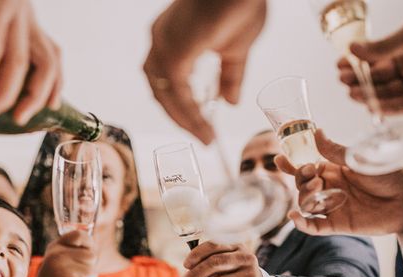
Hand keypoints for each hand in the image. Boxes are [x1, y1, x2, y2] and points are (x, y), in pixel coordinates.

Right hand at [26, 230, 95, 276]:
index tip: (83, 257)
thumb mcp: (58, 264)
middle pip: (92, 256)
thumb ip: (73, 254)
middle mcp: (58, 255)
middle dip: (87, 270)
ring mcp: (64, 269)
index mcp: (55, 248)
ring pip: (93, 273)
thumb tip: (94, 249)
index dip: (88, 244)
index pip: (80, 235)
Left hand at [144, 0, 265, 143]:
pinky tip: (205, 126)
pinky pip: (178, 94)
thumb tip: (229, 102)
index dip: (182, 106)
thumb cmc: (242, 4)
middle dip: (180, 117)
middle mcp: (160, 40)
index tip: (202, 127)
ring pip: (166, 95)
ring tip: (205, 136)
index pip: (166, 80)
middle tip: (202, 136)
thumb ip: (229, 77)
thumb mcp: (235, 50)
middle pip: (160, 90)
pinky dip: (191, 114)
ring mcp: (164, 45)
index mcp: (170, 36)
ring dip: (184, 119)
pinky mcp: (174, 53)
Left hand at [174, 242, 263, 276]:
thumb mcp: (227, 263)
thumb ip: (209, 263)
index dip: (197, 254)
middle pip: (215, 264)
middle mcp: (246, 260)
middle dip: (193, 276)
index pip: (214, 246)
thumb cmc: (235, 275)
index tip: (185, 265)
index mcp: (237, 247)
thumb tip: (186, 273)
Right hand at [277, 130, 402, 236]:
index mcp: (333, 170)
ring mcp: (332, 207)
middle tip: (312, 175)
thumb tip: (317, 132)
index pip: (305, 168)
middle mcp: (330, 188)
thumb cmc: (388, 175)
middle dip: (301, 179)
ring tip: (316, 189)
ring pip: (305, 204)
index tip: (280, 159)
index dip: (291, 165)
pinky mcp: (337, 224)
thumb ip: (335, 151)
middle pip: (302, 186)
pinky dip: (302, 223)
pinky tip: (295, 216)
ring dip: (304, 197)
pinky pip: (314, 226)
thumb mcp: (359, 159)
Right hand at [338, 2, 402, 113]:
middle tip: (342, 81)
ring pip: (390, 93)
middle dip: (361, 80)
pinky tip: (372, 106)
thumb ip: (385, 48)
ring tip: (351, 93)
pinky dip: (389, 107)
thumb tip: (354, 49)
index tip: (340, 65)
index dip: (358, 63)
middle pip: (381, 77)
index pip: (377, 58)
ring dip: (370, 94)